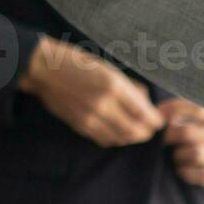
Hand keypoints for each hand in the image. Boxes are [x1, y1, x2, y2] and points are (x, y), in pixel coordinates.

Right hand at [19, 36, 163, 147]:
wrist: (43, 70)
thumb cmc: (78, 63)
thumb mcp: (108, 68)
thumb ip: (129, 87)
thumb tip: (146, 101)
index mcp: (113, 86)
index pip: (144, 113)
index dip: (155, 121)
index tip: (159, 120)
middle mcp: (103, 104)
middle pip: (135, 131)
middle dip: (146, 132)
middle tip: (150, 128)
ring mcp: (90, 117)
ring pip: (121, 138)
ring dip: (132, 137)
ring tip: (136, 130)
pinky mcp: (80, 126)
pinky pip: (104, 140)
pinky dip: (116, 139)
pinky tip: (118, 132)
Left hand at [160, 98, 203, 194]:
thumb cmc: (203, 141)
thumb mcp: (199, 124)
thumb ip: (182, 116)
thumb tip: (158, 112)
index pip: (198, 109)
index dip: (174, 108)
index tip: (157, 112)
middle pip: (189, 133)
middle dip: (169, 136)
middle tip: (162, 140)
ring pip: (194, 154)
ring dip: (178, 156)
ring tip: (176, 156)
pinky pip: (198, 173)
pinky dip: (185, 172)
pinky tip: (182, 170)